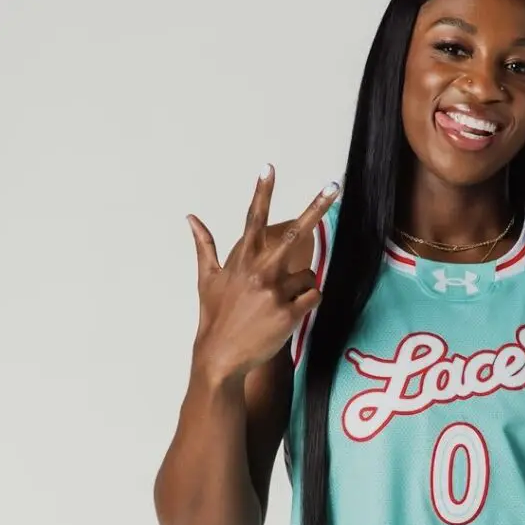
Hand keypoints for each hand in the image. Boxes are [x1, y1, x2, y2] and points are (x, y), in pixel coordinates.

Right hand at [186, 164, 339, 383]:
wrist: (220, 358)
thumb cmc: (214, 316)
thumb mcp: (207, 279)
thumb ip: (204, 245)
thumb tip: (190, 216)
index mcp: (241, 260)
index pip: (253, 218)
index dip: (262, 191)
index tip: (269, 167)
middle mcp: (259, 271)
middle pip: (295, 232)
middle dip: (316, 207)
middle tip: (334, 185)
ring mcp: (275, 292)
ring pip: (309, 275)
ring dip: (301, 286)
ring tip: (280, 304)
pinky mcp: (289, 314)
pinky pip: (313, 296)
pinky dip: (307, 303)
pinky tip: (289, 314)